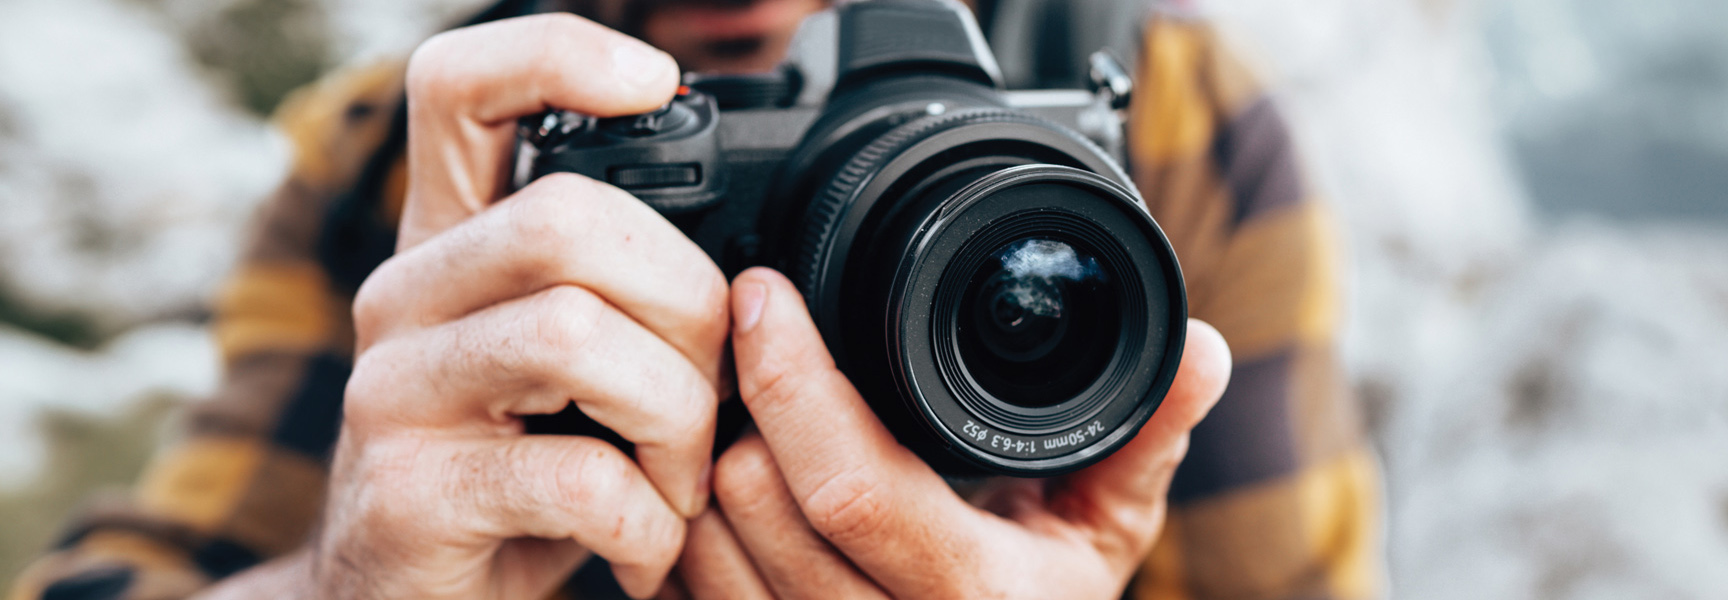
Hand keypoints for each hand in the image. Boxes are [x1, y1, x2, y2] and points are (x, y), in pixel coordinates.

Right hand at [311, 14, 725, 599]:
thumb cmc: (514, 475)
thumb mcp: (561, 367)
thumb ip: (616, 291)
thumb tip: (753, 276)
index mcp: (451, 243)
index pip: (460, 87)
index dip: (557, 56)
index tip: (656, 82)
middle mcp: (404, 296)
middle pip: (569, 220)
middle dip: (688, 307)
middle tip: (713, 392)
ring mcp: (392, 393)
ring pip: (576, 335)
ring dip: (677, 420)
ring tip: (681, 480)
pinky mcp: (409, 495)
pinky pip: (577, 478)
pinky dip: (648, 522)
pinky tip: (647, 545)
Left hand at [676, 268, 1230, 598]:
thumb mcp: (1108, 528)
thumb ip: (1146, 436)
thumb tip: (1200, 349)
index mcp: (973, 596)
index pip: (848, 485)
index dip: (792, 378)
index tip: (766, 294)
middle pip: (753, 502)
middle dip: (743, 405)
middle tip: (751, 334)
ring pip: (704, 548)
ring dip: (706, 464)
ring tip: (738, 408)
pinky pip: (686, 596)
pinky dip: (688, 532)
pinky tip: (725, 488)